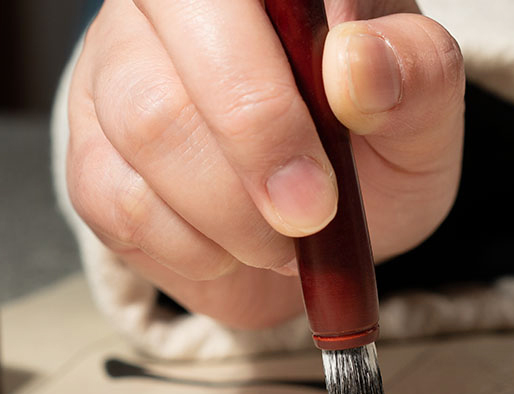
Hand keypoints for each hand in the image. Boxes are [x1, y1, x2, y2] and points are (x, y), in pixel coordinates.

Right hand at [66, 0, 464, 328]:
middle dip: (250, 168)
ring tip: (281, 239)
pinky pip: (119, 206)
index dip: (264, 100)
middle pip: (166, 76)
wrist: (322, 221)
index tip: (322, 184)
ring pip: (142, 140)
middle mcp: (170, 9)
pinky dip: (193, 250)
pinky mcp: (92, 157)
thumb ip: (412, 79)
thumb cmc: (371, 151)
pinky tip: (232, 246)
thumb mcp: (421, 119)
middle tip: (308, 219)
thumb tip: (358, 64)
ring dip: (228, 220)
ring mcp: (117, 77)